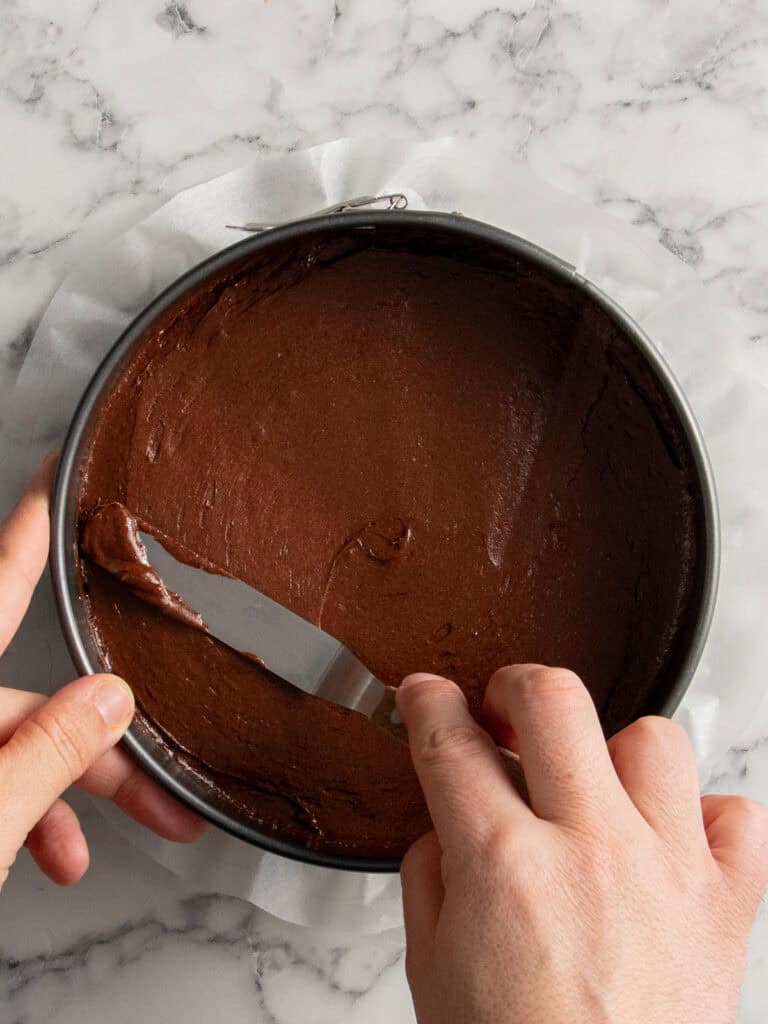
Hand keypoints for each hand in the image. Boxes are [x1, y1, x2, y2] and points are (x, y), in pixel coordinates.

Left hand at [0, 454, 204, 888]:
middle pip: (22, 696)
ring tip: (84, 851)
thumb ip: (48, 753)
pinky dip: (16, 817)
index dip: (30, 526)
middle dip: (96, 749)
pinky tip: (44, 854)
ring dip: (57, 796)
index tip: (51, 476)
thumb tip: (111, 699)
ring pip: (4, 748)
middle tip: (157, 789)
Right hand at [396, 665, 767, 1023]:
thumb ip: (430, 879)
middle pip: (554, 700)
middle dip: (514, 685)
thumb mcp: (430, 974)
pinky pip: (739, 820)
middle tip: (503, 707)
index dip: (428, 703)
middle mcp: (591, 849)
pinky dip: (706, 819)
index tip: (426, 693)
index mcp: (505, 866)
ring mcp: (668, 871)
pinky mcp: (727, 907)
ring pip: (654, 739)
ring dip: (612, 748)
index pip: (451, 743)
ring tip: (592, 782)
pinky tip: (669, 841)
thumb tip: (446, 826)